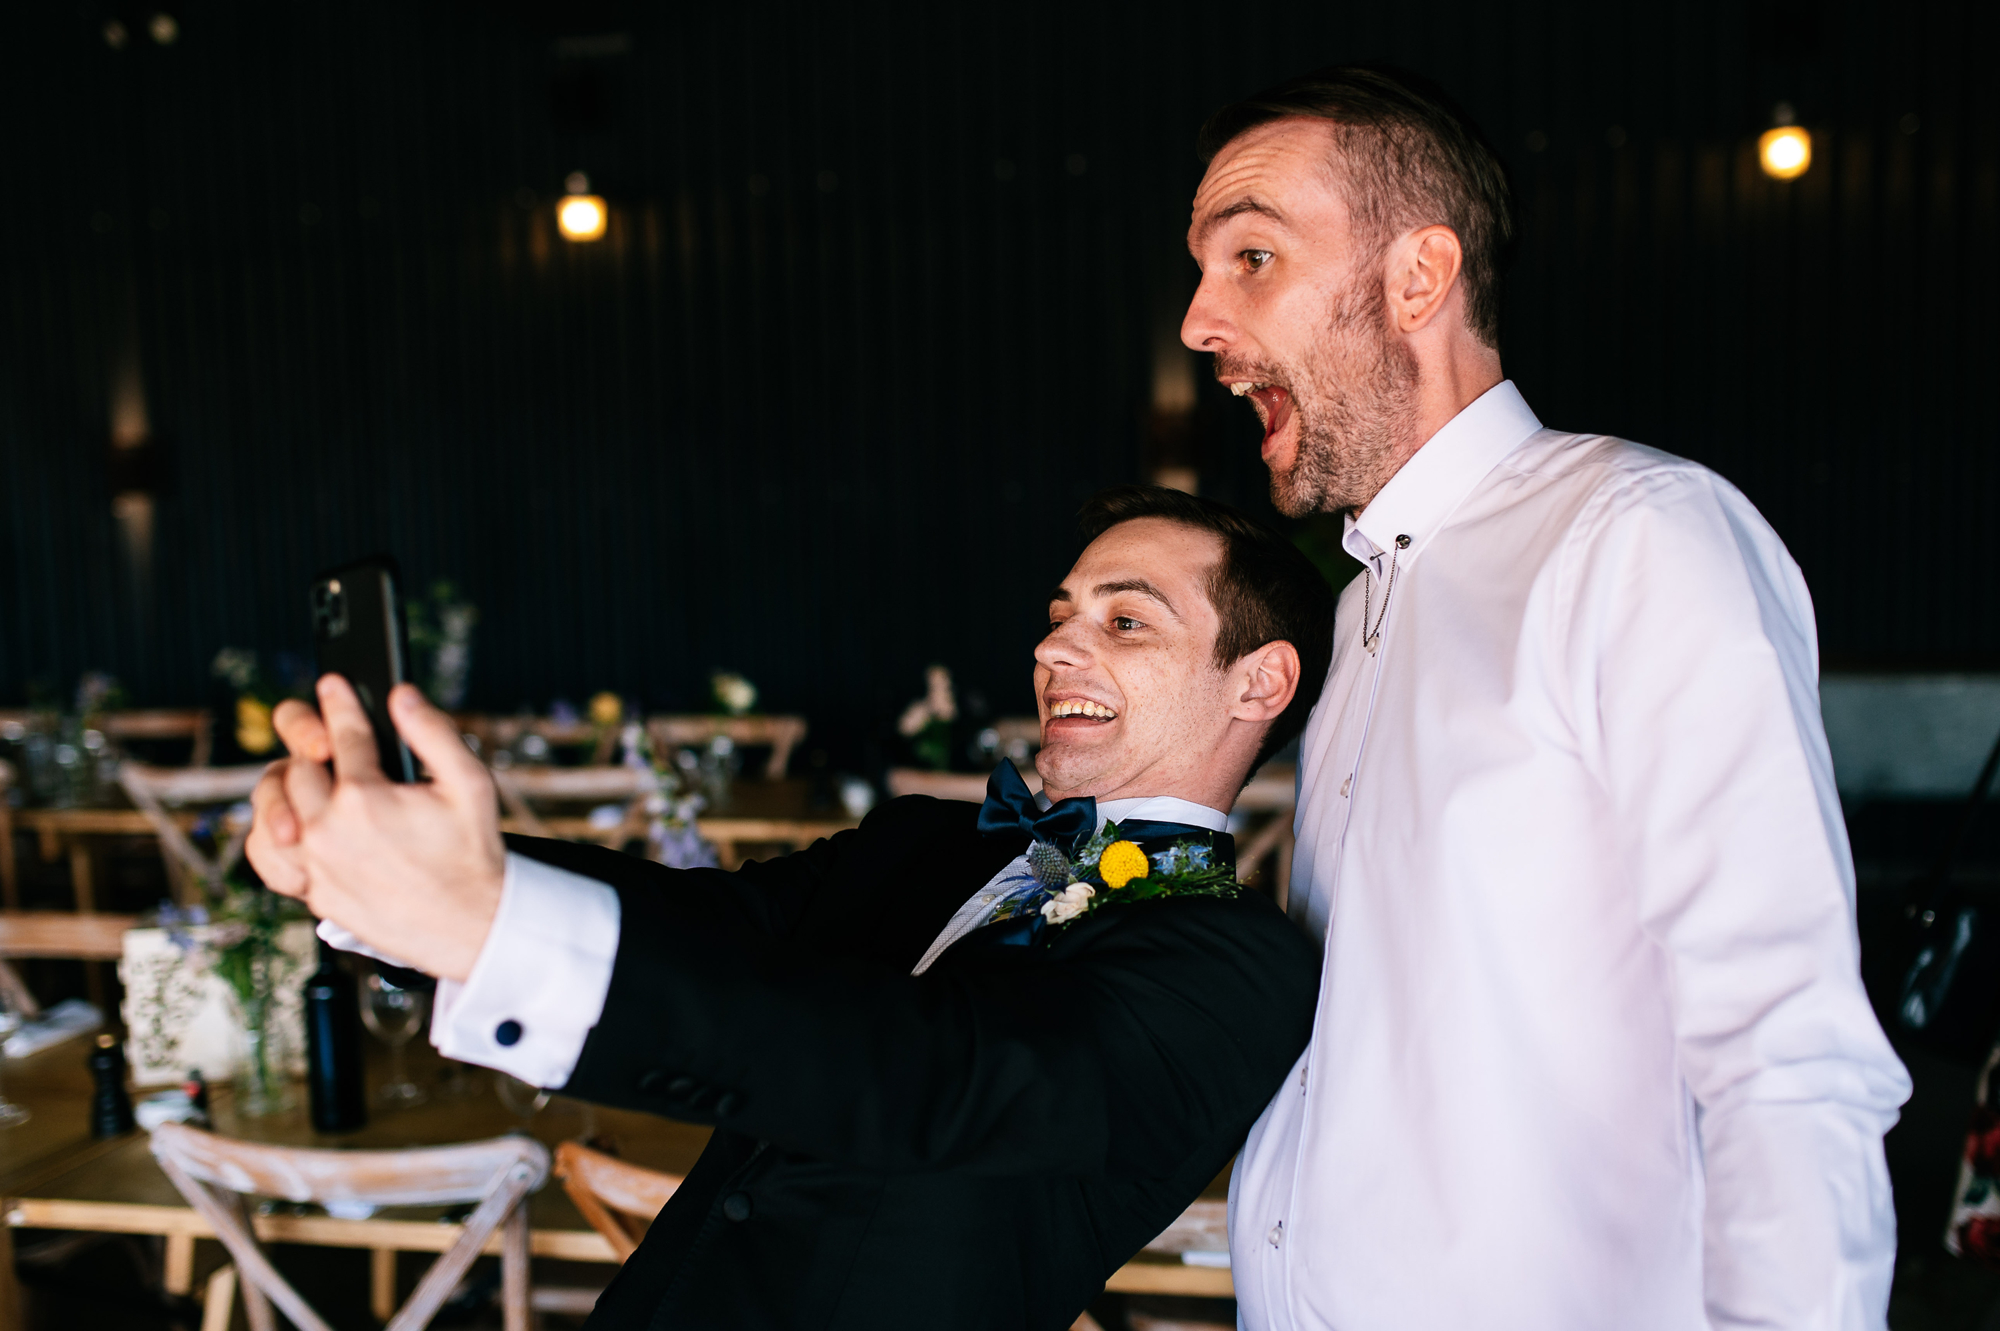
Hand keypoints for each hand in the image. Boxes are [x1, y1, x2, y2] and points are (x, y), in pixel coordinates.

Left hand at [245, 677, 504, 981]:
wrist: (468, 926)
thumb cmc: (472, 855)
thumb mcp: (470, 785)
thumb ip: (433, 732)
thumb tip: (401, 695)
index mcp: (366, 797)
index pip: (343, 733)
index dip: (339, 701)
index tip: (332, 683)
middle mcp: (329, 829)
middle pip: (299, 764)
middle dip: (314, 743)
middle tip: (328, 737)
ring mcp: (315, 863)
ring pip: (272, 802)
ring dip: (290, 783)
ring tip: (315, 777)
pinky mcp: (312, 890)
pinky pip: (264, 850)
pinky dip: (272, 829)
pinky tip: (296, 820)